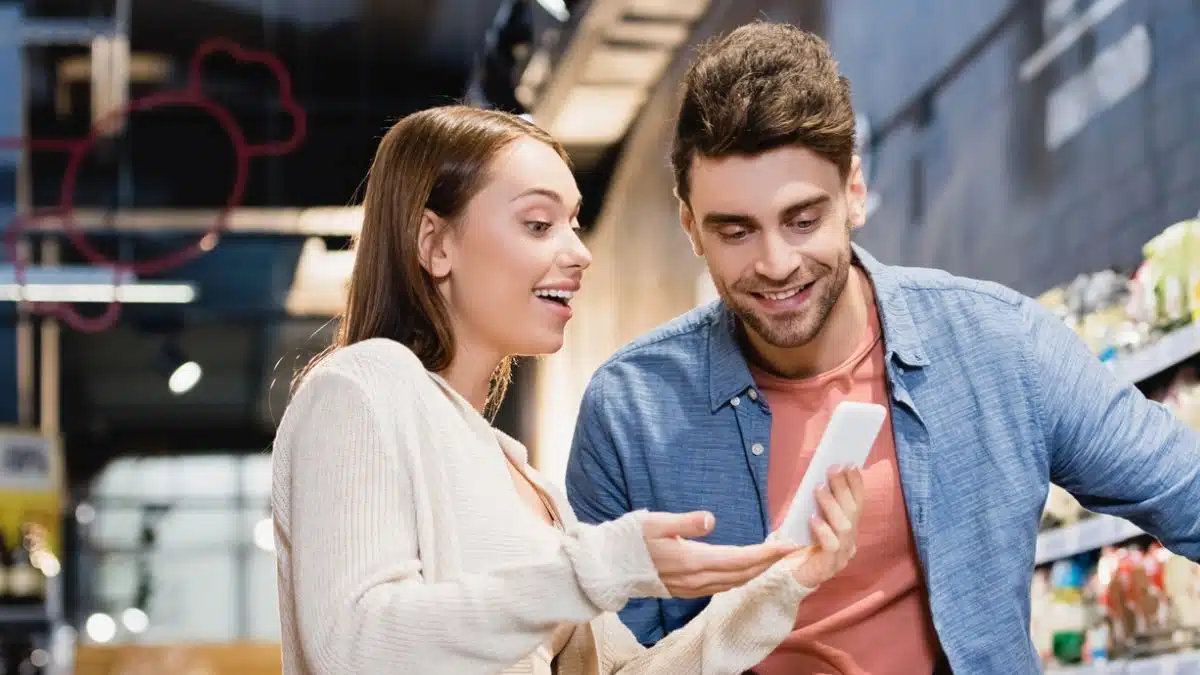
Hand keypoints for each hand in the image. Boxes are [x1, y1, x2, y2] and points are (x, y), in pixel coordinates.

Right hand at [642, 511, 800, 597]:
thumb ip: (685, 522)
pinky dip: (740, 577)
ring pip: (734, 583)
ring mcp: (691, 588)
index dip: (766, 554)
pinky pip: (722, 586)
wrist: (608, 567)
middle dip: (769, 562)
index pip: (740, 560)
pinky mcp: (685, 590)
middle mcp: (696, 579)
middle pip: (743, 574)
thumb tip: (711, 518)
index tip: (787, 545)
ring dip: (756, 571)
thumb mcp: (654, 523)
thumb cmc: (629, 540)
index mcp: (692, 561)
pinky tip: (744, 569)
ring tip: (772, 556)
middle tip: (788, 548)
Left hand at [785, 465, 864, 587]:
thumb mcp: (807, 521)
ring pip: (845, 526)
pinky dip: (823, 530)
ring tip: (819, 488)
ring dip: (832, 504)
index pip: (857, 503)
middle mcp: (850, 542)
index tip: (850, 464)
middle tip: (833, 469)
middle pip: (853, 511)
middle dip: (844, 488)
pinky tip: (812, 518)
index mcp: (848, 529)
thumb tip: (818, 478)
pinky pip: (831, 546)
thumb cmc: (798, 546)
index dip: (856, 484)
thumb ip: (816, 505)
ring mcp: (842, 555)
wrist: (787, 578)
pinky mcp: (829, 567)